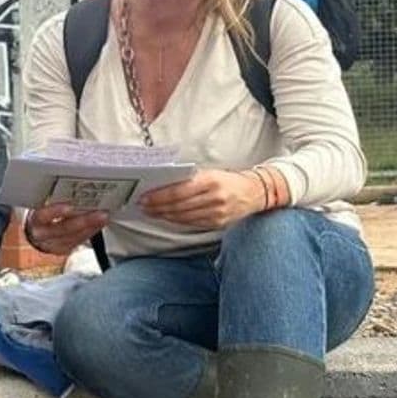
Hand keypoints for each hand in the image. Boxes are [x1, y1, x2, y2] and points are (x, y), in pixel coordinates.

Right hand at [24, 202, 108, 254]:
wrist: (36, 234)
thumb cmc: (42, 216)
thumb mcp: (42, 205)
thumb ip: (55, 200)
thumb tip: (75, 190)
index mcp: (35, 220)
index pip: (42, 216)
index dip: (55, 211)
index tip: (70, 206)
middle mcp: (42, 235)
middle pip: (63, 229)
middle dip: (84, 221)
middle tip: (99, 213)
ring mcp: (52, 245)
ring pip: (74, 238)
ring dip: (92, 227)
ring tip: (103, 217)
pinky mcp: (62, 250)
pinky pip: (79, 242)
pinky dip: (91, 232)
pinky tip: (98, 225)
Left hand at [139, 169, 266, 228]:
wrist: (254, 192)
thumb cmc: (227, 180)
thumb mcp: (209, 173)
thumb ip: (188, 180)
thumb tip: (161, 186)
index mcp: (211, 181)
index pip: (178, 192)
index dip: (158, 197)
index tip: (144, 197)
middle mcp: (214, 198)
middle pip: (177, 206)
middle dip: (157, 207)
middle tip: (142, 206)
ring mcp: (216, 213)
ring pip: (182, 217)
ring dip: (163, 215)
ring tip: (150, 212)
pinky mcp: (217, 224)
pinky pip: (190, 223)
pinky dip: (176, 220)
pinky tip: (166, 216)